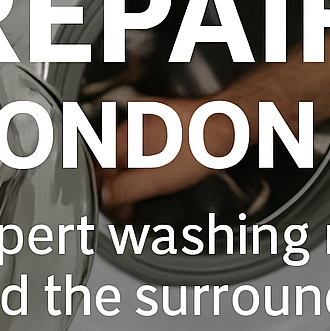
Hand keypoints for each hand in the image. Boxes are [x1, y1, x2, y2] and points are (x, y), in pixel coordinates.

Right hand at [96, 95, 229, 218]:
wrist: (230, 124)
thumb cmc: (201, 147)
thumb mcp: (157, 180)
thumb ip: (124, 190)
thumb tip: (105, 198)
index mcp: (124, 136)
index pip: (98, 170)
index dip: (106, 196)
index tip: (119, 210)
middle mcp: (133, 124)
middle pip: (113, 163)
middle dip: (119, 189)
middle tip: (131, 208)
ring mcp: (150, 120)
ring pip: (130, 155)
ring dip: (134, 178)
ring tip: (146, 196)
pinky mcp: (167, 121)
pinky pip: (147, 146)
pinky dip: (148, 164)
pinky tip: (160, 176)